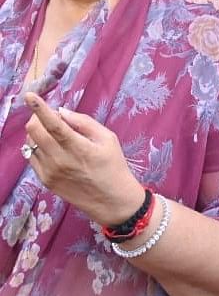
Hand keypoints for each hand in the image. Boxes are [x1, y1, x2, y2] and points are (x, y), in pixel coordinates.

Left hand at [23, 95, 143, 226]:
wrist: (110, 200)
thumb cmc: (113, 165)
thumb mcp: (107, 138)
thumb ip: (84, 122)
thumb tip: (62, 112)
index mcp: (78, 147)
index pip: (53, 124)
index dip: (40, 108)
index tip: (29, 95)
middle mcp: (59, 160)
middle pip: (34, 131)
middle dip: (38, 117)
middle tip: (52, 117)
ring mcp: (49, 172)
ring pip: (30, 142)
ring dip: (37, 131)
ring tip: (54, 134)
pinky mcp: (45, 180)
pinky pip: (31, 156)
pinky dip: (37, 146)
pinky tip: (52, 147)